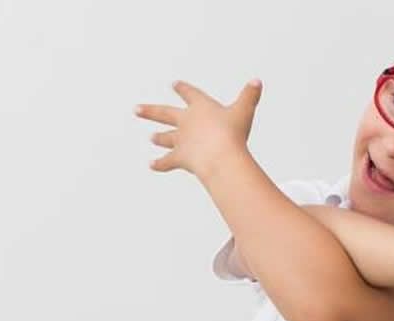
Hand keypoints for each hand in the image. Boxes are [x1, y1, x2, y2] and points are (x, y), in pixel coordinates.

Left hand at [135, 79, 262, 179]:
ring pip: (166, 137)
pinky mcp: (180, 157)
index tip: (174, 84)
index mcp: (201, 107)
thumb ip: (250, 96)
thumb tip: (257, 81)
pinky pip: (168, 162)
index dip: (183, 89)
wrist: (220, 155)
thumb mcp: (244, 111)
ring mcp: (181, 140)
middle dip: (150, 111)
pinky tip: (151, 165)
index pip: (190, 94)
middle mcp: (187, 121)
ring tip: (151, 137)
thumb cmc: (233, 133)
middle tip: (136, 110)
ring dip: (159, 138)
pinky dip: (160, 164)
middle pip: (165, 113)